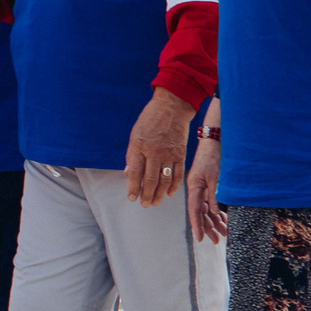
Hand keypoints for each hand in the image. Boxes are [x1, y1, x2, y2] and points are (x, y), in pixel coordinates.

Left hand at [124, 89, 192, 206]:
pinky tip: (169, 193)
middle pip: (150, 179)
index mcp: (139, 147)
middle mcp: (154, 152)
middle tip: (144, 204)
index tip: (132, 198)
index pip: (135, 173)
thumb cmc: (150, 119)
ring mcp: (169, 153)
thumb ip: (132, 155)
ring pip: (164, 179)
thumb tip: (129, 174)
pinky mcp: (181, 153)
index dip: (133, 188)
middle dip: (146, 195)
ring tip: (155, 202)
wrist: (172, 106)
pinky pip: (178, 173)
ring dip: (159, 193)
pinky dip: (174, 185)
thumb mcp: (135, 135)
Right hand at [186, 131, 226, 243]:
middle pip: (201, 214)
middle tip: (216, 241)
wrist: (215, 142)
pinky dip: (217, 213)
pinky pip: (211, 204)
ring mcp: (202, 189)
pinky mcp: (208, 187)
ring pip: (207, 210)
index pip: (195, 211)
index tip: (201, 239)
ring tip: (223, 233)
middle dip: (208, 228)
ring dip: (215, 222)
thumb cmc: (213, 157)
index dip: (197, 226)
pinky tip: (223, 220)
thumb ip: (214, 195)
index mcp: (194, 188)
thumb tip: (214, 212)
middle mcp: (196, 191)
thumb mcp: (215, 176)